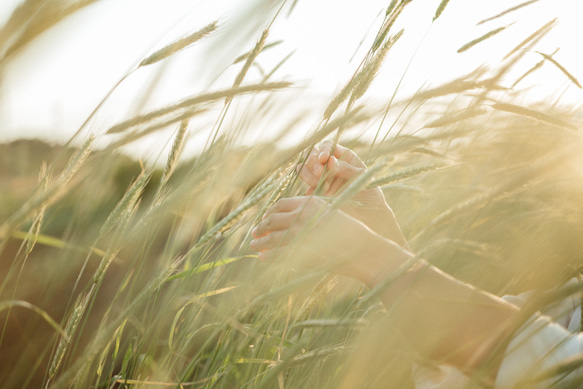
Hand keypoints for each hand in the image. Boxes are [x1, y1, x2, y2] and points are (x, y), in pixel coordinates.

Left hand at [250, 196, 410, 284]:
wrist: (366, 250)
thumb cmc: (353, 233)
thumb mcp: (332, 214)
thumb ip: (312, 214)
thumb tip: (293, 218)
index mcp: (310, 203)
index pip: (281, 204)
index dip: (269, 212)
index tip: (265, 219)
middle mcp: (303, 215)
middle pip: (272, 219)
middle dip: (260, 227)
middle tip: (254, 234)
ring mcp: (301, 234)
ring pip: (271, 236)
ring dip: (260, 242)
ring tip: (253, 247)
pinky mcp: (302, 251)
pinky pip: (278, 254)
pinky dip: (269, 256)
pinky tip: (264, 259)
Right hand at [297, 141, 407, 247]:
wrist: (369, 216)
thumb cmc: (370, 194)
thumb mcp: (362, 178)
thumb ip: (346, 168)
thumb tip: (330, 160)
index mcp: (343, 157)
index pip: (327, 146)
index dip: (322, 150)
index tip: (323, 159)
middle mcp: (330, 166)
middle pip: (312, 156)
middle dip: (312, 162)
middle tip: (319, 173)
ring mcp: (322, 180)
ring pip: (304, 169)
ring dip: (307, 174)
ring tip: (318, 183)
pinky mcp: (317, 194)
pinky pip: (306, 189)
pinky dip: (309, 190)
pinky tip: (320, 196)